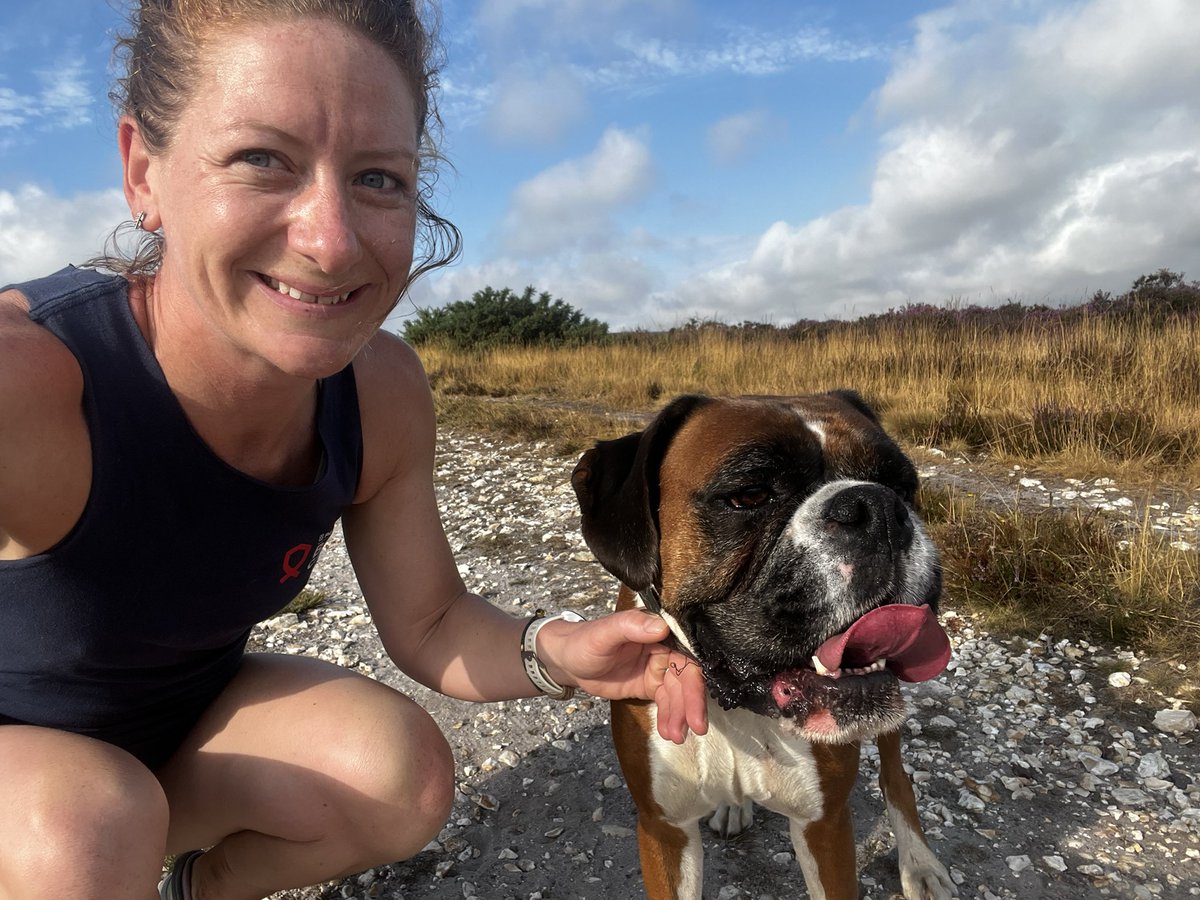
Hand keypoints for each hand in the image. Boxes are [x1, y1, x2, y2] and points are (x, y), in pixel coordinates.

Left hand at [537, 610, 707, 743]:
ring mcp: (658, 668)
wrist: (568, 661)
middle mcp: (663, 648)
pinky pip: (666, 702)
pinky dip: (670, 717)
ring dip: (680, 715)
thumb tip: (660, 626)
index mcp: (658, 631)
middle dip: (692, 703)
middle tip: (695, 727)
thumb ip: (631, 626)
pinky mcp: (650, 685)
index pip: (686, 654)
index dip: (695, 679)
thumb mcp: (604, 633)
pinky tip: (668, 732)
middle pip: (687, 678)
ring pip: (678, 694)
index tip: (698, 702)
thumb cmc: (584, 641)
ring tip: (676, 736)